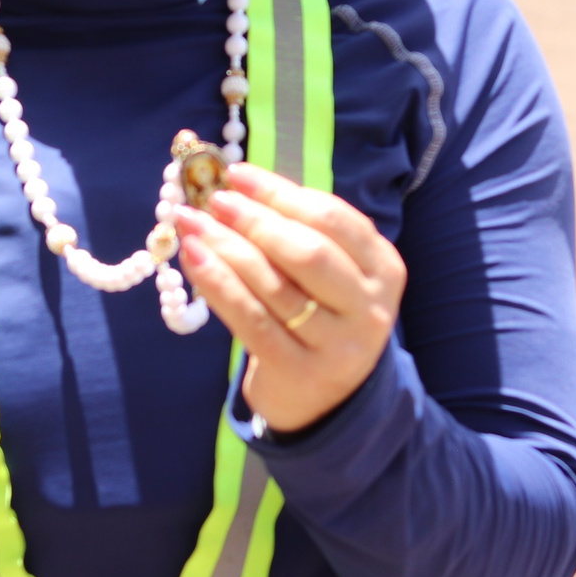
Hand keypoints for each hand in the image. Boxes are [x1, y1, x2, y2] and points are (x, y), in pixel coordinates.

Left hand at [177, 162, 405, 434]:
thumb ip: (297, 231)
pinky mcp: (300, 372)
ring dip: (226, 247)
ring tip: (192, 223)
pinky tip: (193, 259)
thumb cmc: (321, 318)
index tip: (237, 174)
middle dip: (255, 220)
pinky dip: (217, 284)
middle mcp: (369, 308)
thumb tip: (236, 184)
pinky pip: (251, 320)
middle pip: (307, 252)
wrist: (329, 402)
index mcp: (383, 269)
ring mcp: (337, 345)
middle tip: (215, 200)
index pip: (332, 219)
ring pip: (274, 286)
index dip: (281, 193)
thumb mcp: (331, 276)